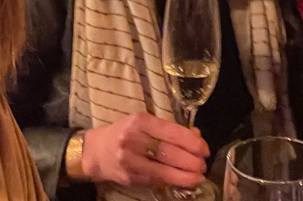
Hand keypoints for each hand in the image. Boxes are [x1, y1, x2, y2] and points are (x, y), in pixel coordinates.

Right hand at [81, 112, 209, 188]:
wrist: (98, 151)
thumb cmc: (125, 133)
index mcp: (139, 121)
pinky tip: (183, 180)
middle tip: (203, 164)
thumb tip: (197, 136)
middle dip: (192, 161)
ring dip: (186, 175)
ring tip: (198, 175)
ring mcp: (130, 160)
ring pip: (164, 170)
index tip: (204, 148)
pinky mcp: (130, 177)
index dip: (192, 142)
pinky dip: (173, 181)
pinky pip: (156, 180)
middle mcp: (133, 139)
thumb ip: (168, 129)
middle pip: (170, 152)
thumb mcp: (144, 123)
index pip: (171, 132)